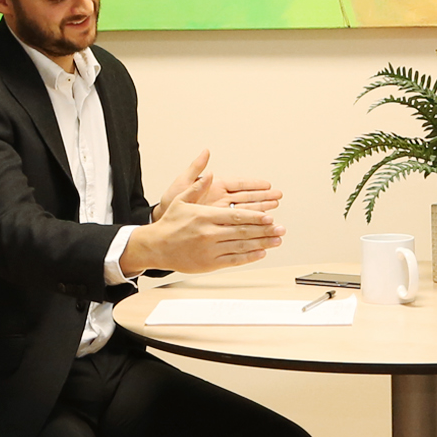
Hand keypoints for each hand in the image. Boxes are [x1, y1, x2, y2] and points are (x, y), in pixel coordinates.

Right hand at [124, 197, 284, 273]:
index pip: (235, 216)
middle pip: (242, 232)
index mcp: (205, 217)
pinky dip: (248, 257)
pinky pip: (233, 260)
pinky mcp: (209, 263)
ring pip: (241, 247)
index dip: (255, 217)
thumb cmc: (170, 223)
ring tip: (276, 241)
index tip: (269, 217)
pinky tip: (261, 253)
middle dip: (264, 230)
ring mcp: (210, 250)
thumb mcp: (181, 200)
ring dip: (262, 244)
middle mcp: (209, 233)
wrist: (156, 246)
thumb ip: (197, 187)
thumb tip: (210, 174)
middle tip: (281, 229)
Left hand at [155, 151, 284, 217]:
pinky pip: (238, 224)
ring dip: (261, 209)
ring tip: (276, 207)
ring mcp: (222, 213)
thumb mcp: (182, 185)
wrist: (165, 225)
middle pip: (246, 197)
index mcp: (214, 187)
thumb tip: (205, 152)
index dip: (253, 184)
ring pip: (246, 210)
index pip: (238, 184)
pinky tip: (262, 224)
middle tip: (278, 196)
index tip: (267, 184)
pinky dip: (250, 224)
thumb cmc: (171, 204)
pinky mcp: (221, 225)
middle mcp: (221, 200)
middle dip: (263, 197)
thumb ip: (196, 170)